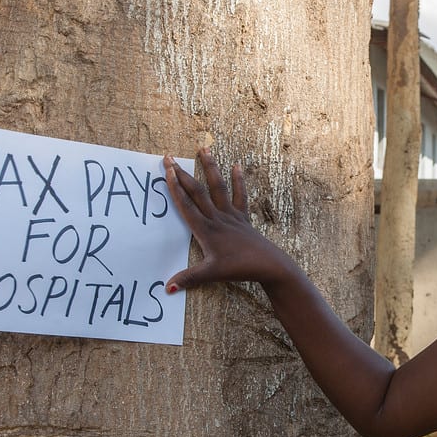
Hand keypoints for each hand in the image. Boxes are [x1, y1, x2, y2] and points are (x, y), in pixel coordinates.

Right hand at [163, 150, 292, 290]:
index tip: (167, 169)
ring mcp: (232, 216)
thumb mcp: (211, 274)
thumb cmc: (239, 268)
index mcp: (206, 230)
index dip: (175, 187)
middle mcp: (217, 218)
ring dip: (210, 168)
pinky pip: (240, 195)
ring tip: (204, 149)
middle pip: (198, 192)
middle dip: (183, 174)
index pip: (187, 204)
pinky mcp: (244, 218)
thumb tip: (167, 288)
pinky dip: (239, 180)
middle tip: (170, 157)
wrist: (269, 265)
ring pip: (218, 187)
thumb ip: (189, 278)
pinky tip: (237, 165)